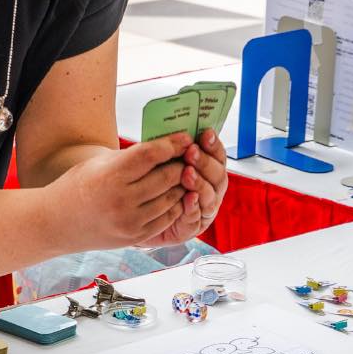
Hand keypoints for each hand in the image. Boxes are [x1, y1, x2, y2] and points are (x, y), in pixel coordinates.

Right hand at [49, 132, 193, 249]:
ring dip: (181, 185)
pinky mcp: (135, 237)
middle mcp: (121, 200)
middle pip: (167, 177)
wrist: (57, 222)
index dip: (172, 144)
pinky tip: (173, 195)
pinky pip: (166, 218)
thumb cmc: (78, 186)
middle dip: (181, 164)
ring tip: (183, 175)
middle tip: (188, 156)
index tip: (184, 138)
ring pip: (171, 199)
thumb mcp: (99, 163)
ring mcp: (130, 222)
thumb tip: (165, 144)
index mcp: (110, 176)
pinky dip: (175, 205)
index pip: (151, 155)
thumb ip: (131, 156)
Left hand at [138, 128, 227, 248]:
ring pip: (211, 195)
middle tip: (191, 152)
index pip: (217, 155)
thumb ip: (173, 147)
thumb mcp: (160, 159)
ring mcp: (205, 208)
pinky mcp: (193, 226)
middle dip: (205, 162)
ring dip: (200, 183)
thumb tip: (177, 127)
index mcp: (207, 169)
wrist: (134, 210)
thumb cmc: (148, 180)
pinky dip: (194, 206)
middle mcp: (210, 188)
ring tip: (188, 173)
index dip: (214, 144)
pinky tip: (189, 197)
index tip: (205, 133)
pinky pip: (197, 217)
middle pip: (218, 174)